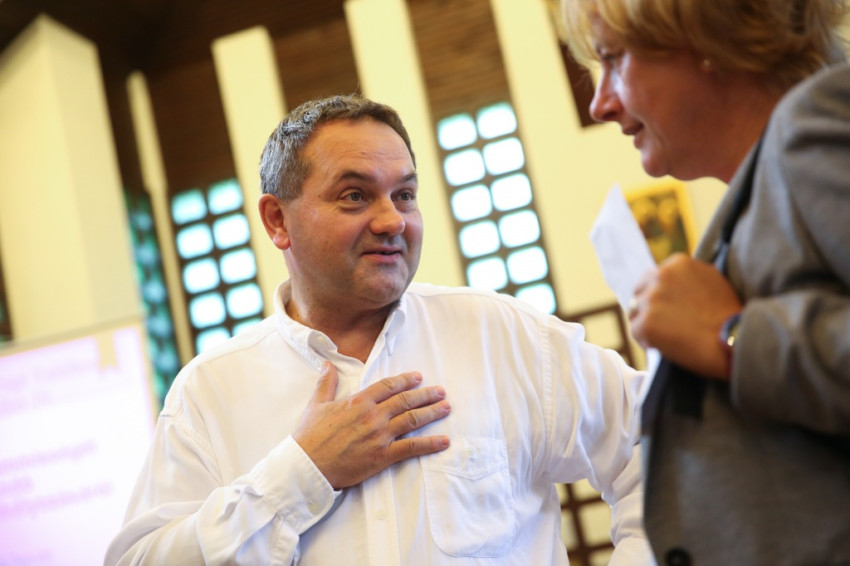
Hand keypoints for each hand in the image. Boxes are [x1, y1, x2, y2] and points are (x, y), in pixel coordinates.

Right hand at [292, 362, 450, 488]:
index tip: (418, 377)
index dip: (405, 380)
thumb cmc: (310, 437)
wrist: (307, 466)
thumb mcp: (316, 405)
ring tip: (446, 407)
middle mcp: (373, 416)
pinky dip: (430, 444)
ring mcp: (379, 436)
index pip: (388, 386)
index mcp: (358, 402)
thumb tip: (327, 364)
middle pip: (405, 400)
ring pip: (412, 420)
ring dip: (432, 413)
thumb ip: (326, 383)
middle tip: (441, 391)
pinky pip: (411, 448)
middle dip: (426, 394)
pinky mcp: (382, 456)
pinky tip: (444, 441)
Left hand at [629, 253, 740, 378]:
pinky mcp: (646, 324)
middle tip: (665, 324)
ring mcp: (651, 300)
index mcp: (677, 263)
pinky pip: (636, 332)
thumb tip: (669, 279)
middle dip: (648, 307)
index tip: (669, 309)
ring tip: (669, 336)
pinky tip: (666, 346)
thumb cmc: (728, 316)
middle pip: (639, 293)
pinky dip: (647, 341)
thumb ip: (687, 277)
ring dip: (647, 324)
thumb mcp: (711, 280)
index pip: (652, 278)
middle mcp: (661, 277)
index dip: (659, 295)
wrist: (735, 341)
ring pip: (635, 313)